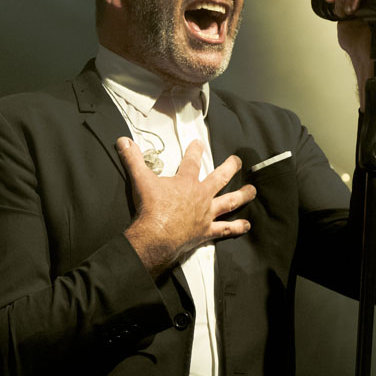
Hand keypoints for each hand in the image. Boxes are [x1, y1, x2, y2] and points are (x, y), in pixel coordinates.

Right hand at [119, 137, 253, 273]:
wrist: (156, 235)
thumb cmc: (150, 207)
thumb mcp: (140, 179)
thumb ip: (133, 159)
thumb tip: (123, 140)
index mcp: (186, 182)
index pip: (192, 161)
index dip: (195, 150)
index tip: (200, 143)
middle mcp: (201, 195)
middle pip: (219, 178)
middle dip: (230, 168)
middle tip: (237, 161)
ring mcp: (206, 213)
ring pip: (229, 202)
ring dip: (242, 195)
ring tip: (252, 191)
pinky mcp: (207, 231)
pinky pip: (225, 229)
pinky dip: (237, 227)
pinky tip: (247, 225)